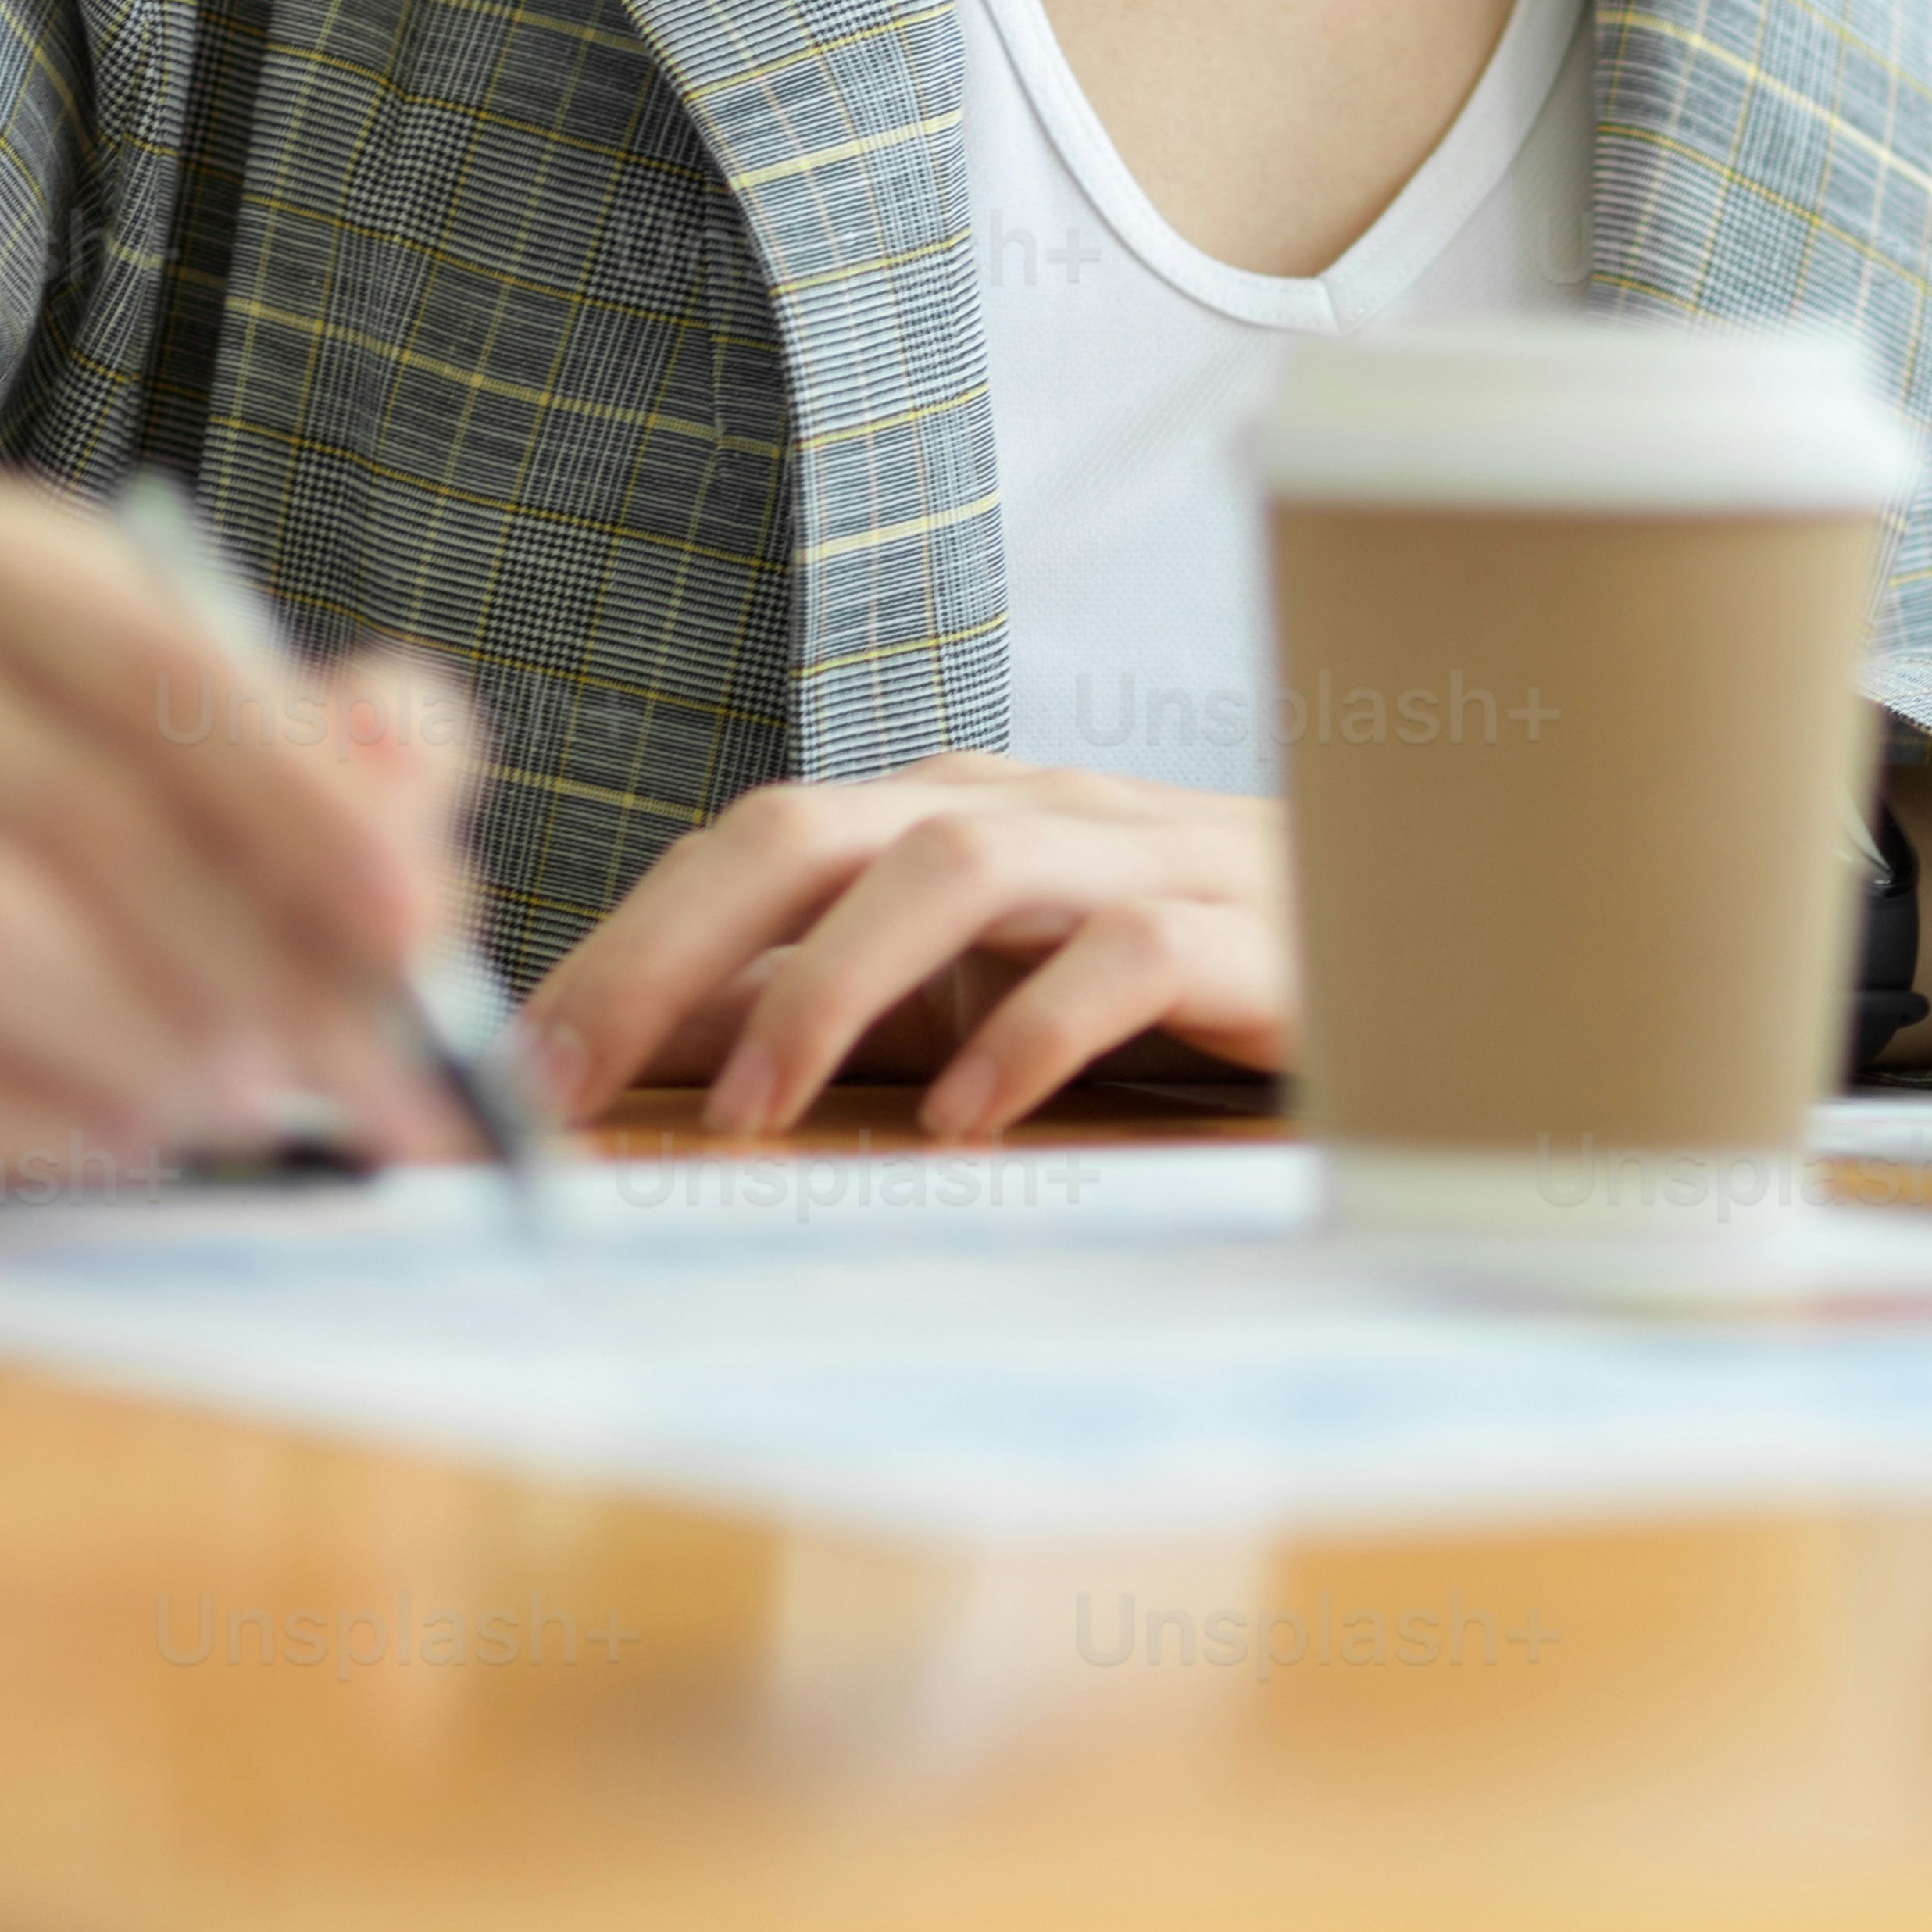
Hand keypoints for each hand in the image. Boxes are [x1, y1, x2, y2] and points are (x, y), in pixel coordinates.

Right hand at [0, 473, 486, 1223]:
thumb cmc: (105, 843)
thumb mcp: (261, 770)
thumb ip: (369, 762)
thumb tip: (409, 814)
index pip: (162, 658)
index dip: (305, 800)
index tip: (414, 927)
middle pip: (75, 808)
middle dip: (252, 963)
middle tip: (364, 1077)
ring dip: (136, 1044)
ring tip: (238, 1111)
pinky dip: (14, 1124)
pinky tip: (105, 1145)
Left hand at [517, 755, 1294, 1144]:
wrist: (1417, 939)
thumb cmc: (1169, 983)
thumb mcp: (983, 988)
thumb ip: (840, 1007)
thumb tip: (648, 1069)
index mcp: (939, 815)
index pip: (743, 846)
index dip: (619, 943)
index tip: (514, 1067)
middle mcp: (1019, 810)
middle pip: (807, 828)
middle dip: (668, 948)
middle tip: (571, 1081)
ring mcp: (1132, 857)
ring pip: (951, 865)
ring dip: (831, 987)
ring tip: (756, 1113)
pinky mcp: (1243, 929)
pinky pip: (1124, 955)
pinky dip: (1031, 1032)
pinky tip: (967, 1120)